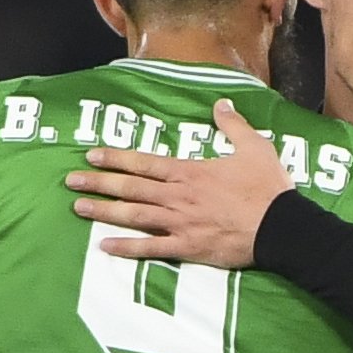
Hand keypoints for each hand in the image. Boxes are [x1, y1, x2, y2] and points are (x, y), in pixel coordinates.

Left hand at [67, 98, 291, 267]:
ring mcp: (180, 223)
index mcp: (189, 171)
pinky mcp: (188, 247)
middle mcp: (178, 196)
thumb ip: (232, 125)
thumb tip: (220, 104)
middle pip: (130, 187)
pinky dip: (127, 248)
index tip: (92, 155)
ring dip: (104, 211)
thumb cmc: (268, 189)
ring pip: (134, 215)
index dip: (116, 158)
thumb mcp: (254, 147)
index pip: (144, 163)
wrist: (281, 227)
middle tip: (71, 181)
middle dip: (98, 182)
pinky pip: (151, 248)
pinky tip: (105, 247)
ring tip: (79, 207)